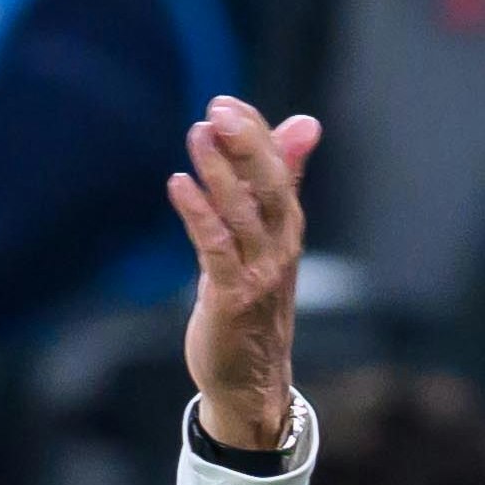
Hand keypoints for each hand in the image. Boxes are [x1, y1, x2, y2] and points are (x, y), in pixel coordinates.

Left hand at [171, 98, 321, 454]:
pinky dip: (199, 213)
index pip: (279, 169)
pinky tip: (179, 184)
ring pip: (244, 212)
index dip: (256, 133)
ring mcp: (259, 274)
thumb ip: (279, 182)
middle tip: (219, 107)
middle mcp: (280, 247)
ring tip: (197, 134)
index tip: (228, 102)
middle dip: (247, 143)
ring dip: (220, 171)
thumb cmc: (253, 307)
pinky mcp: (232, 298)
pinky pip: (217, 247)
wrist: (249, 381)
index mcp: (288, 230)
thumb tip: (305, 123)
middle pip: (270, 185)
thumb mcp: (266, 240)